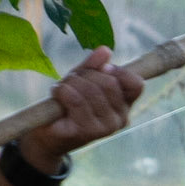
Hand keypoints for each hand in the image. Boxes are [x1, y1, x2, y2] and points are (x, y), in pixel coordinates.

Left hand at [18, 47, 143, 170]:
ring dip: (71, 83)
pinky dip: (63, 91)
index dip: (119, 71)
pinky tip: (57, 93)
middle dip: (87, 74)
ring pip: (92, 90)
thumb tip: (105, 50)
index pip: (136, 84)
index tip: (103, 69)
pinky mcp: (87, 132)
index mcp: (125, 105)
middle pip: (109, 83)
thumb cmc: (68, 104)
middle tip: (72, 79)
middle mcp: (120, 119)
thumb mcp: (82, 79)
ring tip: (62, 88)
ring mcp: (105, 128)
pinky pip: (76, 100)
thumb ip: (93, 66)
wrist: (47, 135)